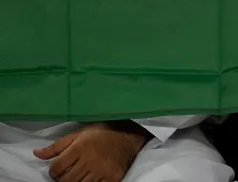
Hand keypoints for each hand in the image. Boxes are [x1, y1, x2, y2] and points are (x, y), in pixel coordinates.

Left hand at [34, 122, 149, 181]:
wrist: (128, 135)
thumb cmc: (101, 133)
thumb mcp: (78, 134)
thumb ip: (57, 146)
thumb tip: (36, 153)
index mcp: (80, 147)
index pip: (56, 168)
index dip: (53, 170)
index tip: (59, 168)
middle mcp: (90, 159)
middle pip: (65, 180)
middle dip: (62, 179)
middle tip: (67, 174)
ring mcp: (102, 170)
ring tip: (78, 176)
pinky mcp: (112, 178)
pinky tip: (89, 179)